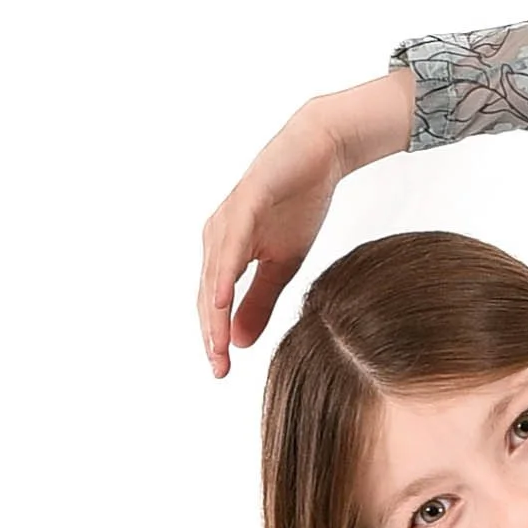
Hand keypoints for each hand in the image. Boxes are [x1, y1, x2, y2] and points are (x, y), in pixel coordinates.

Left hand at [195, 101, 352, 375]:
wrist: (319, 154)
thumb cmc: (298, 205)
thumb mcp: (283, 265)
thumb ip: (260, 301)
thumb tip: (239, 342)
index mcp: (225, 253)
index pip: (215, 304)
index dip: (216, 338)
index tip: (220, 372)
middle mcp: (217, 237)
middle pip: (208, 294)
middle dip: (211, 334)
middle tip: (217, 370)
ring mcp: (227, 219)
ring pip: (215, 275)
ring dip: (213, 313)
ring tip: (216, 347)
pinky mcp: (244, 202)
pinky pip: (231, 245)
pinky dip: (224, 274)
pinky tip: (221, 300)